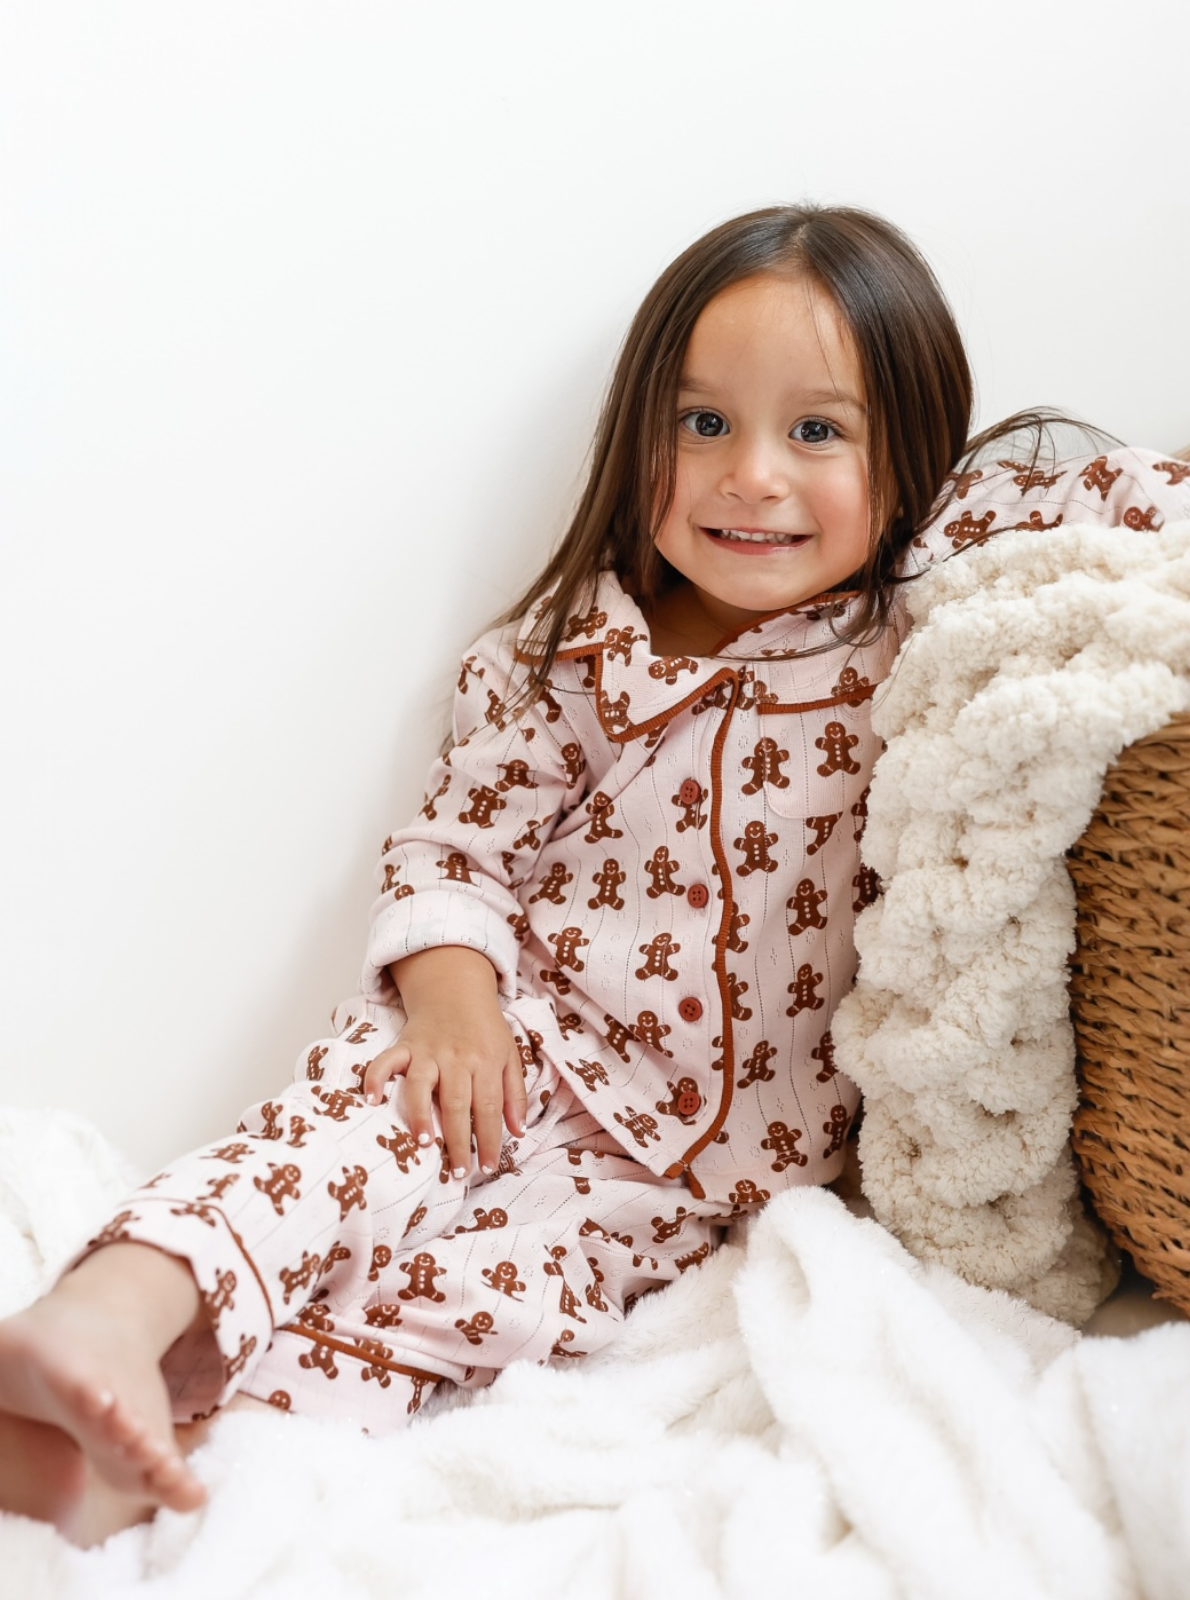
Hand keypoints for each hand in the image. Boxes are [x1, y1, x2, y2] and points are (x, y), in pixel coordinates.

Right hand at [362, 946, 527, 1178]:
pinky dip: (376, 1078)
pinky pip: (386, 1061)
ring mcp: (428, 1051)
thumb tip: (518, 1132)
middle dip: (458, 1141)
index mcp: (486, 1061)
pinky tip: (372, 1100)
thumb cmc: (484, 1029)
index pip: (489, 1106)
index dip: (489, 1139)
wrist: (456, 989)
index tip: (488, 1166)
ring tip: (424, 1142)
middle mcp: (456, 1058)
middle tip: (458, 1172)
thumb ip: (515, 1094)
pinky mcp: (405, 1046)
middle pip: (457, 1103)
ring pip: (422, 1085)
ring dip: (422, 1114)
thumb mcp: (510, 1056)